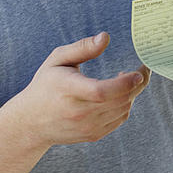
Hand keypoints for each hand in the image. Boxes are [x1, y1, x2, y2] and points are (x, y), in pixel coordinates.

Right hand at [17, 32, 150, 145]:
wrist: (31, 122)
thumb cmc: (45, 85)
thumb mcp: (58, 59)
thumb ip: (82, 47)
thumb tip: (105, 37)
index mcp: (68, 90)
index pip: (101, 91)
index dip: (124, 83)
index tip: (137, 72)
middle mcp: (78, 112)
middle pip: (119, 100)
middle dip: (137, 84)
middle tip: (141, 69)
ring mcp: (87, 127)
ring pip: (123, 109)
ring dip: (131, 93)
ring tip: (126, 78)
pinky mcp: (93, 135)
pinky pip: (119, 119)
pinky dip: (125, 105)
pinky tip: (118, 94)